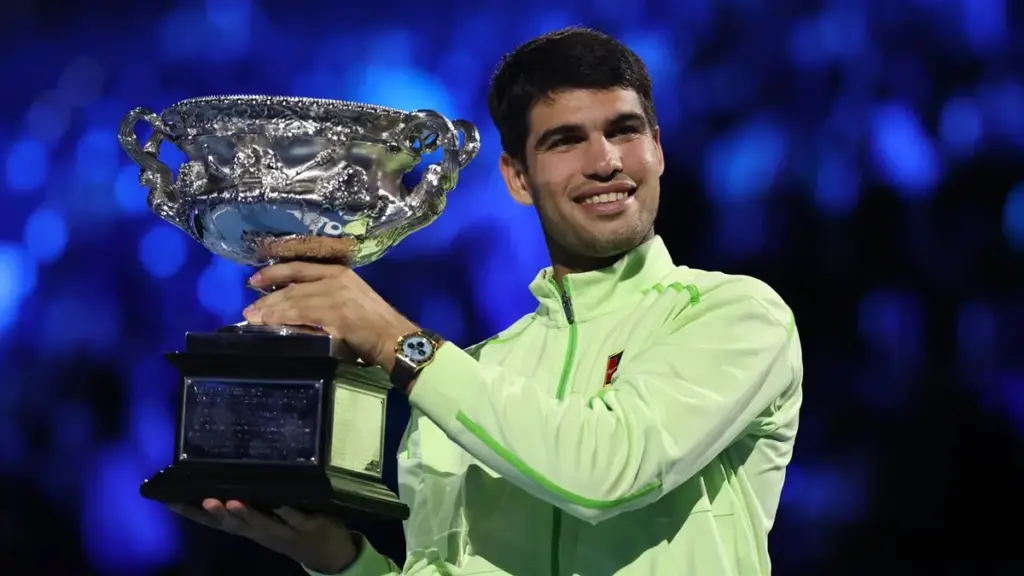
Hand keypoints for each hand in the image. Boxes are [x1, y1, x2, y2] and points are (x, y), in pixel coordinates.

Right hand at [170, 499, 356, 572]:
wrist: (329, 554)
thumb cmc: (291, 529)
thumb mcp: (265, 521)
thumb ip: (249, 504)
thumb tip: (226, 475)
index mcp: (248, 529)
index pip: (213, 523)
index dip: (190, 514)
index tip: (168, 501)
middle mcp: (261, 531)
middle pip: (234, 524)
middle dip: (217, 513)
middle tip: (203, 500)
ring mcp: (284, 529)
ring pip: (262, 522)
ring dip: (246, 514)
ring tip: (231, 501)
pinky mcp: (308, 525)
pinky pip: (297, 518)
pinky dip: (289, 512)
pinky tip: (282, 502)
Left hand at [244, 263, 416, 370]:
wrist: (394, 338)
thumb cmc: (374, 324)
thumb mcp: (349, 299)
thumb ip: (325, 298)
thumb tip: (294, 305)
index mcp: (340, 272)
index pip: (299, 267)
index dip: (274, 272)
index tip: (255, 280)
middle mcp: (336, 279)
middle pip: (292, 285)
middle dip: (267, 297)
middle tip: (249, 308)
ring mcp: (335, 297)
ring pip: (293, 300)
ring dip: (270, 310)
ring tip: (253, 318)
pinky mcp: (335, 316)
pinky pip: (301, 316)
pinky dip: (282, 319)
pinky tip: (269, 323)